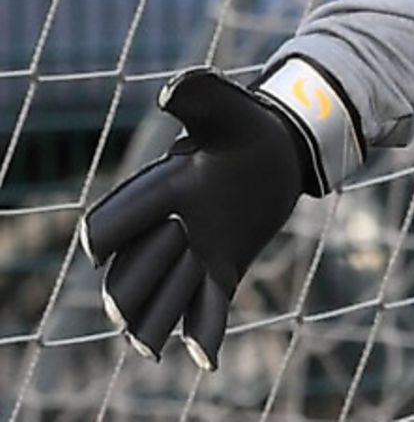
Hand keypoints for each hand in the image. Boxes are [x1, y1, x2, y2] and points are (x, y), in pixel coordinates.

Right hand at [81, 60, 358, 367]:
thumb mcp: (228, 108)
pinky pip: (207, 307)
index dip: (108, 232)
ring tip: (149, 347)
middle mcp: (169, 227)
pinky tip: (204, 361)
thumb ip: (200, 96)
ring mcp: (194, 252)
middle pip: (132, 270)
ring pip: (163, 296)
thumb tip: (172, 90)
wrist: (280, 151)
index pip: (119, 218)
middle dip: (128, 290)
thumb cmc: (247, 128)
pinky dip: (203, 334)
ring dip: (154, 320)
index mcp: (162, 190)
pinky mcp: (221, 269)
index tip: (95, 246)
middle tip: (130, 316)